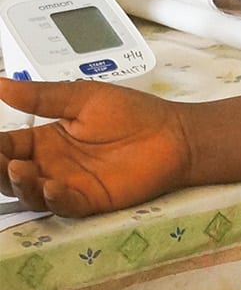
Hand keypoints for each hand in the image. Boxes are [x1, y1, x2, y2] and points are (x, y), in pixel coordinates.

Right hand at [0, 78, 190, 216]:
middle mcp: (50, 165)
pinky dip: (53, 198)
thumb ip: (41, 96)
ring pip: (30, 194)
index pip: (4, 147)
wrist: (175, 133)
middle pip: (8, 175)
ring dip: (18, 185)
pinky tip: (51, 186)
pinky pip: (64, 205)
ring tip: (19, 169)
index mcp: (44, 140)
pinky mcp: (90, 200)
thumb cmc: (133, 113)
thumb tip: (0, 84)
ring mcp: (69, 184)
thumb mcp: (83, 97)